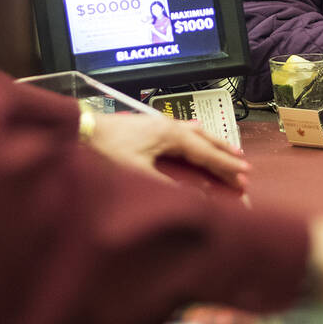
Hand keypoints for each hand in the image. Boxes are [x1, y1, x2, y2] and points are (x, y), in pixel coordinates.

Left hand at [87, 113, 249, 191]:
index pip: (206, 154)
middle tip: (244, 167)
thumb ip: (166, 186)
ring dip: (213, 144)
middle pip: (206, 140)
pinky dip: (195, 136)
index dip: (226, 167)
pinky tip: (195, 133)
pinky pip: (181, 130)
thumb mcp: (136, 174)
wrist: (78, 131)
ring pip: (195, 134)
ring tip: (229, 150)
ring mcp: (158, 124)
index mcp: (170, 135)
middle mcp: (168, 126)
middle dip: (226, 154)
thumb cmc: (103, 150)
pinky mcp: (148, 126)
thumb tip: (193, 199)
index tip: (244, 176)